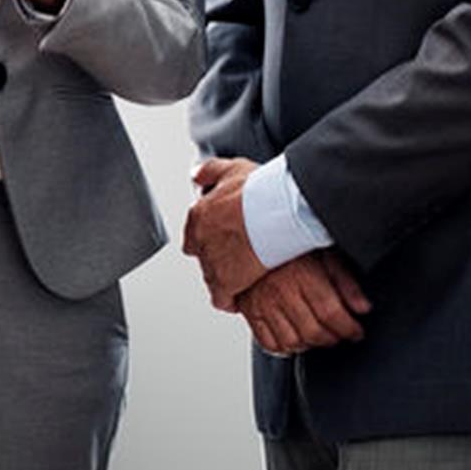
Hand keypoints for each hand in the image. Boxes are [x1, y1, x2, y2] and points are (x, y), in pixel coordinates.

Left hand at [183, 156, 267, 308]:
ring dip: (224, 278)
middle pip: (202, 256)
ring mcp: (212, 262)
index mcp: (199, 215)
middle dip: (217, 257)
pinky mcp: (227, 282)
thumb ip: (209, 172)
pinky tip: (242, 297)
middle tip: (237, 256)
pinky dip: (230, 300)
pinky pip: (222, 299)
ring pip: (211, 277)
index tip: (223, 238)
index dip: (208, 237)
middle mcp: (200, 239)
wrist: (277, 211)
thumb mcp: (231, 169)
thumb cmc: (259, 190)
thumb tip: (196, 177)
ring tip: (243, 276)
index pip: (193, 233)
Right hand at [236, 250, 371, 354]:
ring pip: (292, 341)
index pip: (331, 314)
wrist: (253, 237)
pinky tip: (295, 338)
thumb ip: (346, 282)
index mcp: (303, 276)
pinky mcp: (250, 311)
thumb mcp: (325, 254)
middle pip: (313, 332)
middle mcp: (282, 293)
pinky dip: (284, 347)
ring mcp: (263, 304)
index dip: (350, 328)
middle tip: (340, 334)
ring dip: (310, 344)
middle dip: (333, 338)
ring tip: (318, 336)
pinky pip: (268, 342)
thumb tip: (363, 308)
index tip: (356, 331)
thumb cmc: (290, 244)